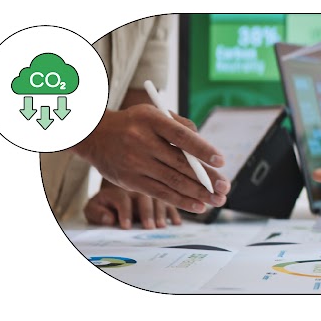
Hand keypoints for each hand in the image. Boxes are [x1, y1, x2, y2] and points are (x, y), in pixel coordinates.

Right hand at [74, 105, 230, 212]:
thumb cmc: (135, 123)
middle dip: (206, 178)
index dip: (202, 149)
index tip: (221, 161)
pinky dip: (182, 201)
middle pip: (180, 163)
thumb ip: (181, 125)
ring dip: (198, 194)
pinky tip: (199, 206)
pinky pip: (160, 193)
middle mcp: (142, 141)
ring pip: (172, 181)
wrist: (95, 136)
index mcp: (151, 120)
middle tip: (225, 188)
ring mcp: (135, 162)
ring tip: (217, 201)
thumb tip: (206, 148)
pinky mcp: (130, 181)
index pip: (181, 136)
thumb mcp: (154, 114)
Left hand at [84, 181, 181, 228]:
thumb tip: (108, 219)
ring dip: (162, 212)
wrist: (116, 175)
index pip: (122, 199)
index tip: (126, 227)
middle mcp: (136, 184)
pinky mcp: (162, 189)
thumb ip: (96, 212)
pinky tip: (177, 222)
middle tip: (150, 227)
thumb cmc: (106, 201)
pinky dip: (175, 210)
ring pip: (160, 195)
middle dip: (147, 213)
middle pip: (143, 197)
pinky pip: (171, 197)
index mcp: (118, 189)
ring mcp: (151, 185)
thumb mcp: (94, 205)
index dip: (124, 213)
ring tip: (162, 226)